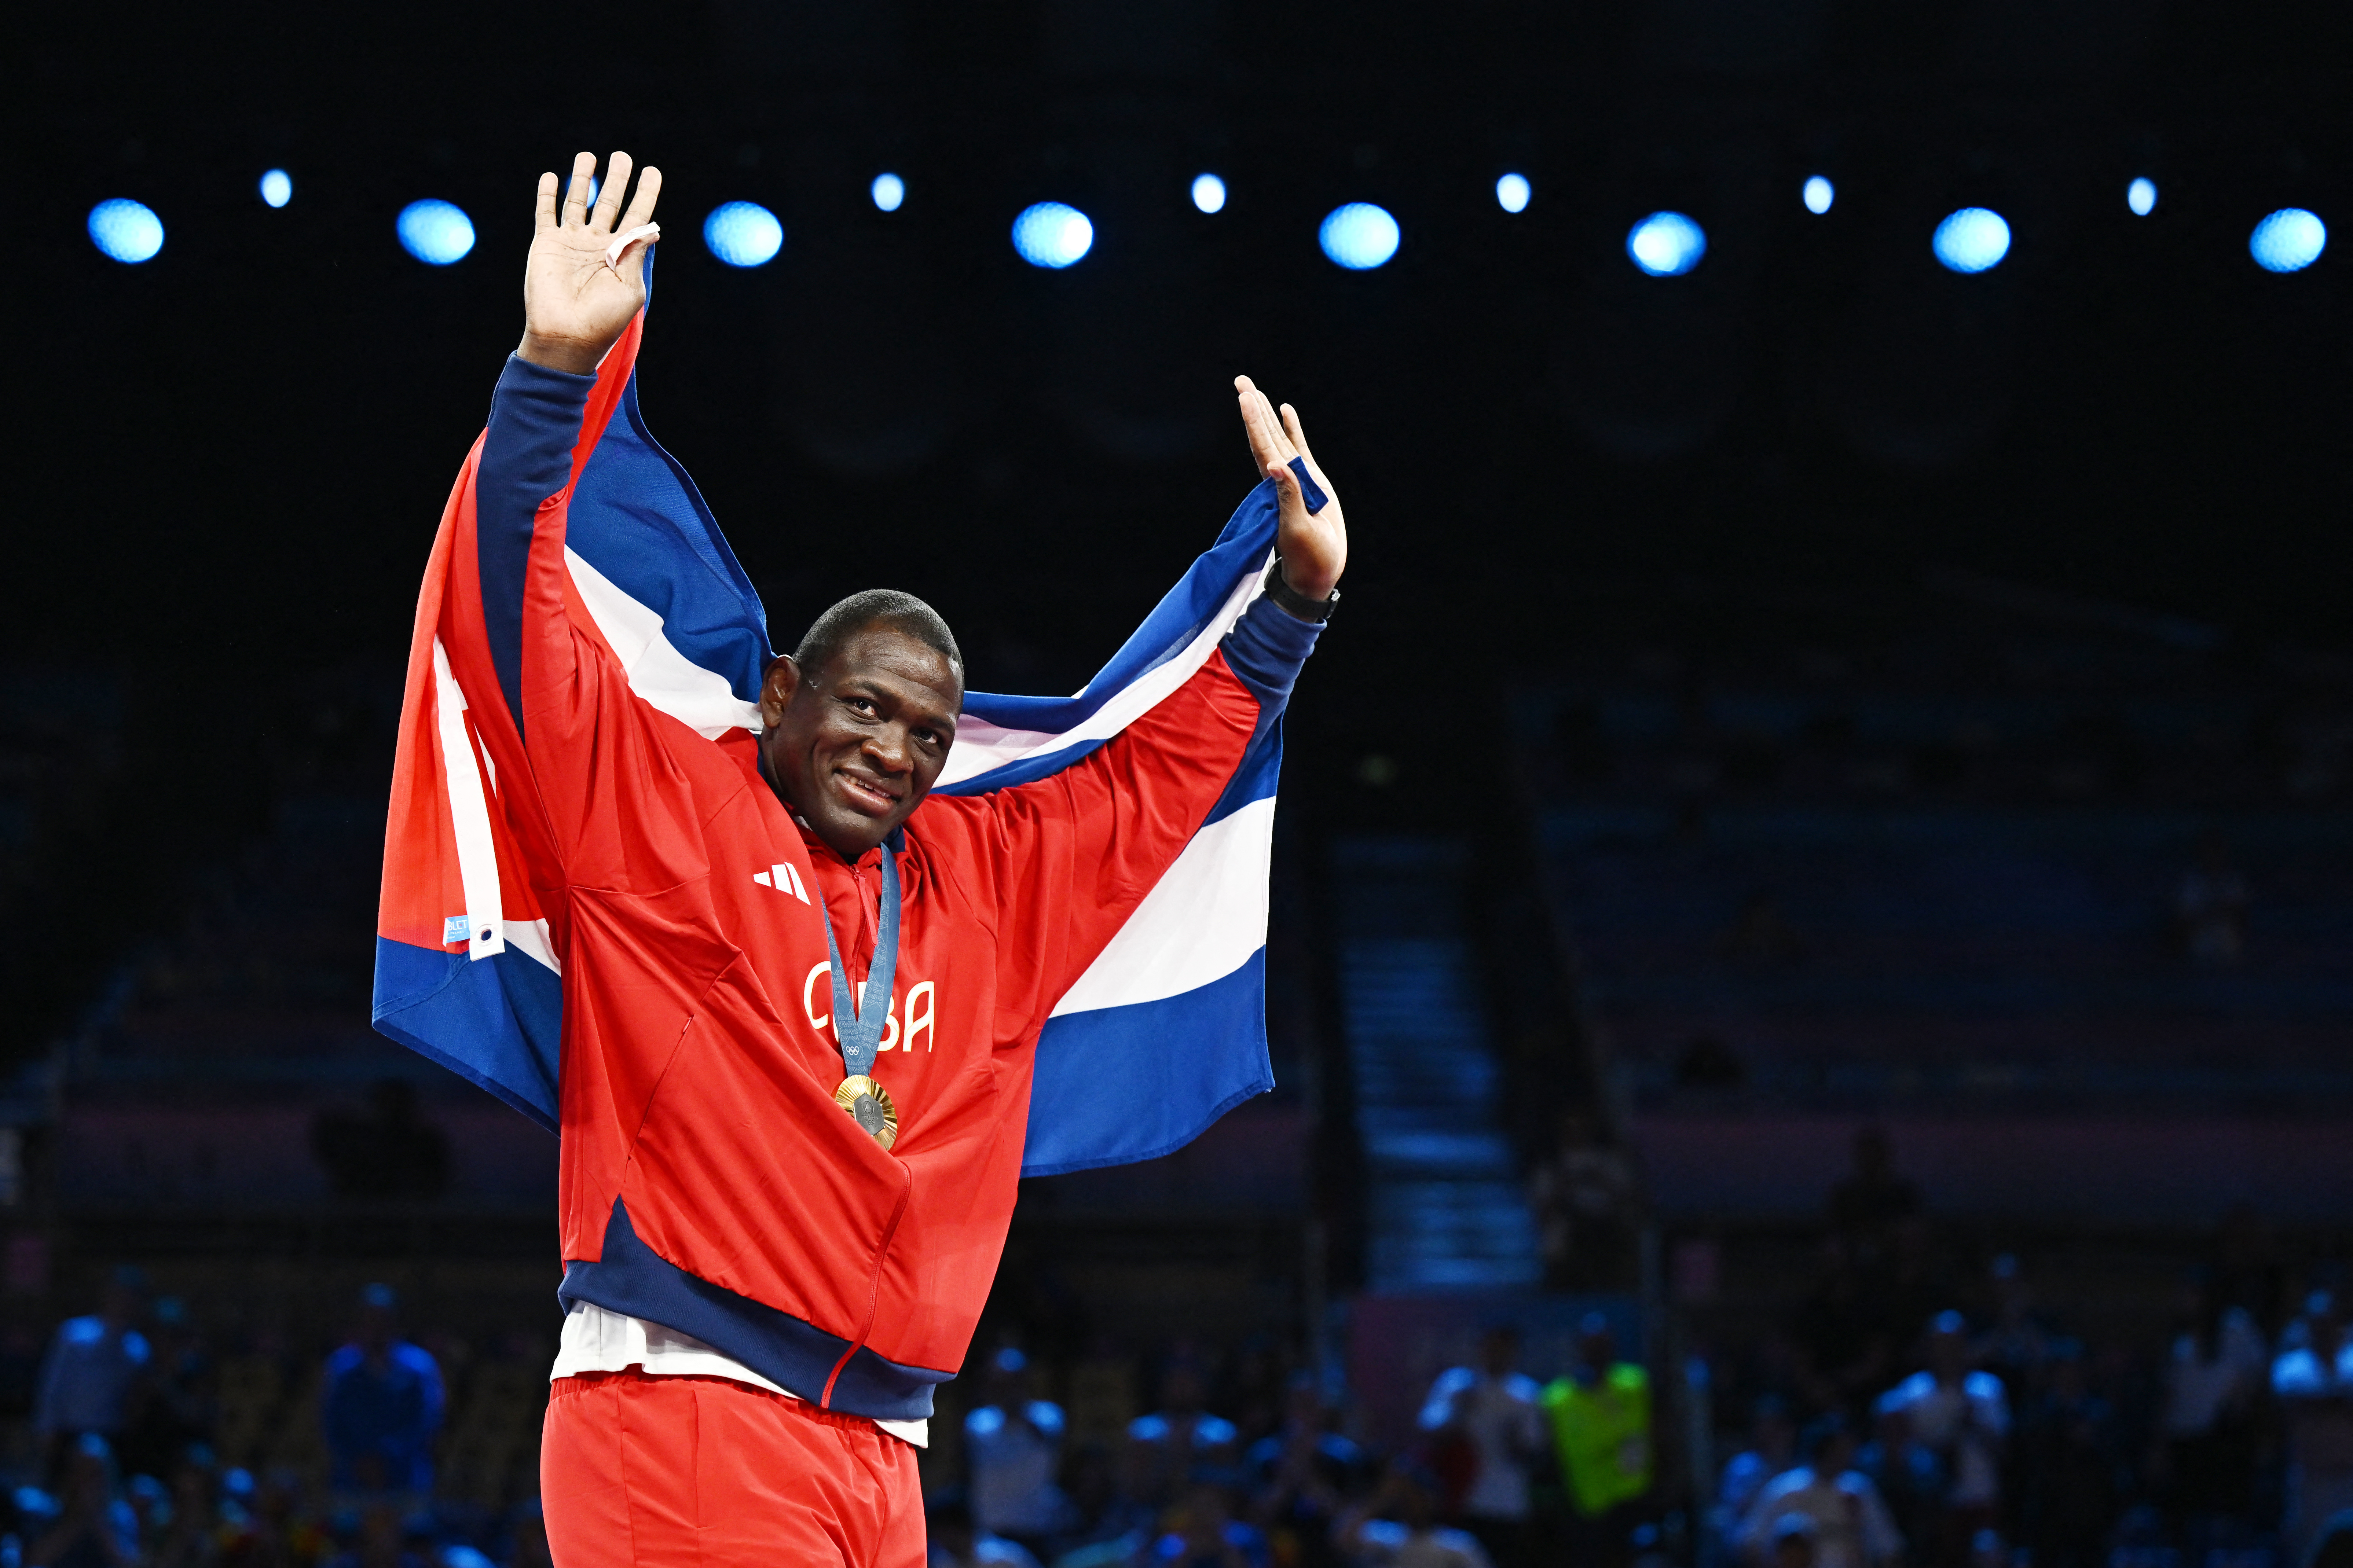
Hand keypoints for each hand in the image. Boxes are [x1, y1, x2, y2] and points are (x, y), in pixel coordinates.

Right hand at [518, 151, 663, 374]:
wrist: (566, 336)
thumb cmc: (603, 320)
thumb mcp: (630, 288)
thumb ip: (636, 254)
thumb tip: (651, 229)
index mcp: (622, 253)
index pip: (637, 216)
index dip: (645, 193)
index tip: (653, 171)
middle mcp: (597, 243)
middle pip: (609, 202)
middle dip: (616, 179)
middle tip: (623, 156)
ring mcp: (571, 242)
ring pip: (578, 201)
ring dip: (582, 178)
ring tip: (588, 156)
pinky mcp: (546, 244)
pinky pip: (546, 213)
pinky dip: (548, 194)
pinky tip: (552, 177)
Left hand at [1235, 376, 1346, 600]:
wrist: (1319, 570)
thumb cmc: (1309, 556)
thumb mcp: (1298, 528)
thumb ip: (1289, 498)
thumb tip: (1276, 467)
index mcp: (1275, 487)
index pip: (1262, 447)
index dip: (1253, 421)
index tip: (1246, 397)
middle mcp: (1280, 477)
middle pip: (1264, 436)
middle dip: (1253, 408)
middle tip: (1241, 381)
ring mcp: (1295, 477)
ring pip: (1278, 437)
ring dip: (1267, 415)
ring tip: (1257, 391)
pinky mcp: (1311, 480)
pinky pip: (1298, 447)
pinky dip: (1292, 428)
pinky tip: (1286, 410)